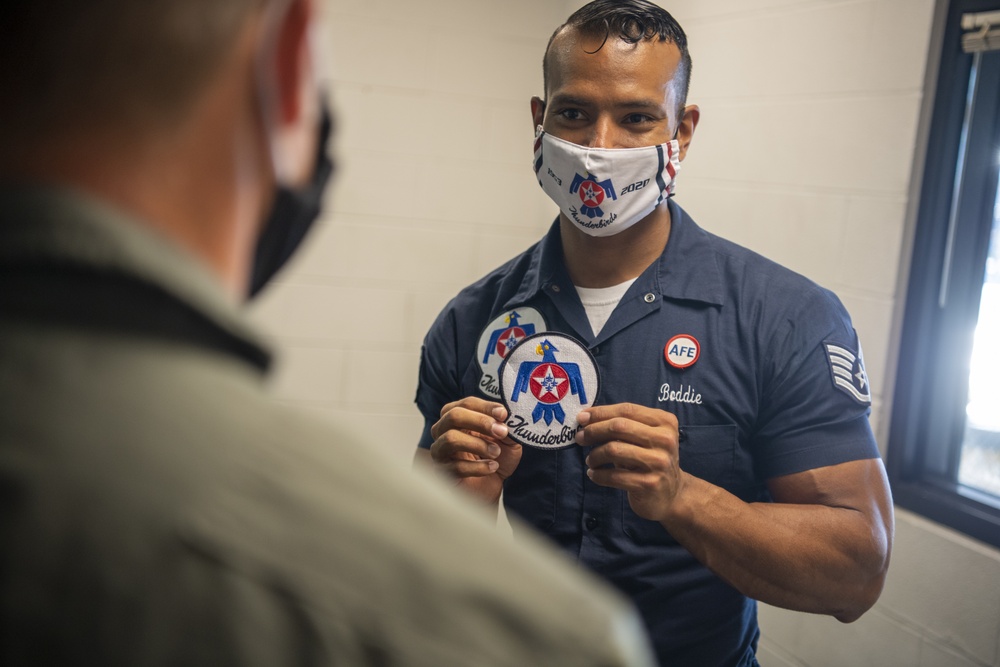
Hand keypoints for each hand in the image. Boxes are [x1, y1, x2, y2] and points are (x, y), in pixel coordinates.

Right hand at [429, 397, 522, 504]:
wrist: (492, 487)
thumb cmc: (496, 458)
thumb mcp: (507, 440)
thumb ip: (507, 427)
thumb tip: (508, 416)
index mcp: (458, 417)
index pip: (467, 404)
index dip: (485, 407)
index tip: (503, 414)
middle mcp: (444, 431)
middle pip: (453, 416)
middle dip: (480, 421)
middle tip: (501, 431)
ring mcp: (440, 451)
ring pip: (450, 439)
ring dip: (477, 444)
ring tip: (496, 453)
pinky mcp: (442, 472)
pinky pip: (456, 466)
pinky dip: (478, 467)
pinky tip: (493, 468)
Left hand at [575, 403, 683, 522]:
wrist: (672, 494)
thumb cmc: (650, 459)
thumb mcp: (643, 438)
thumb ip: (623, 425)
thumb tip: (585, 418)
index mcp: (665, 422)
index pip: (627, 410)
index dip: (601, 412)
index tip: (581, 418)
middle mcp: (665, 439)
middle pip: (619, 426)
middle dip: (593, 431)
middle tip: (580, 438)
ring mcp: (659, 462)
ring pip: (614, 449)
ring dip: (595, 455)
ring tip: (590, 460)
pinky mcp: (650, 484)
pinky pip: (614, 476)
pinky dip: (598, 475)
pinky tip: (594, 474)